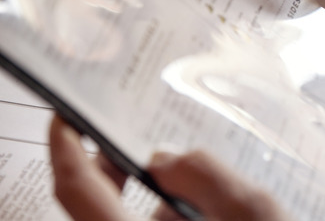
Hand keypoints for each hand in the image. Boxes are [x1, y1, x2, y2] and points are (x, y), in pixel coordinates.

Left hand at [49, 116, 289, 220]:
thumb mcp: (253, 211)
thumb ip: (204, 174)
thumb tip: (164, 159)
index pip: (78, 191)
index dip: (67, 148)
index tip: (67, 118)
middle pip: (96, 208)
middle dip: (112, 174)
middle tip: (128, 149)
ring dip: (151, 205)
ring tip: (203, 199)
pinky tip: (207, 218)